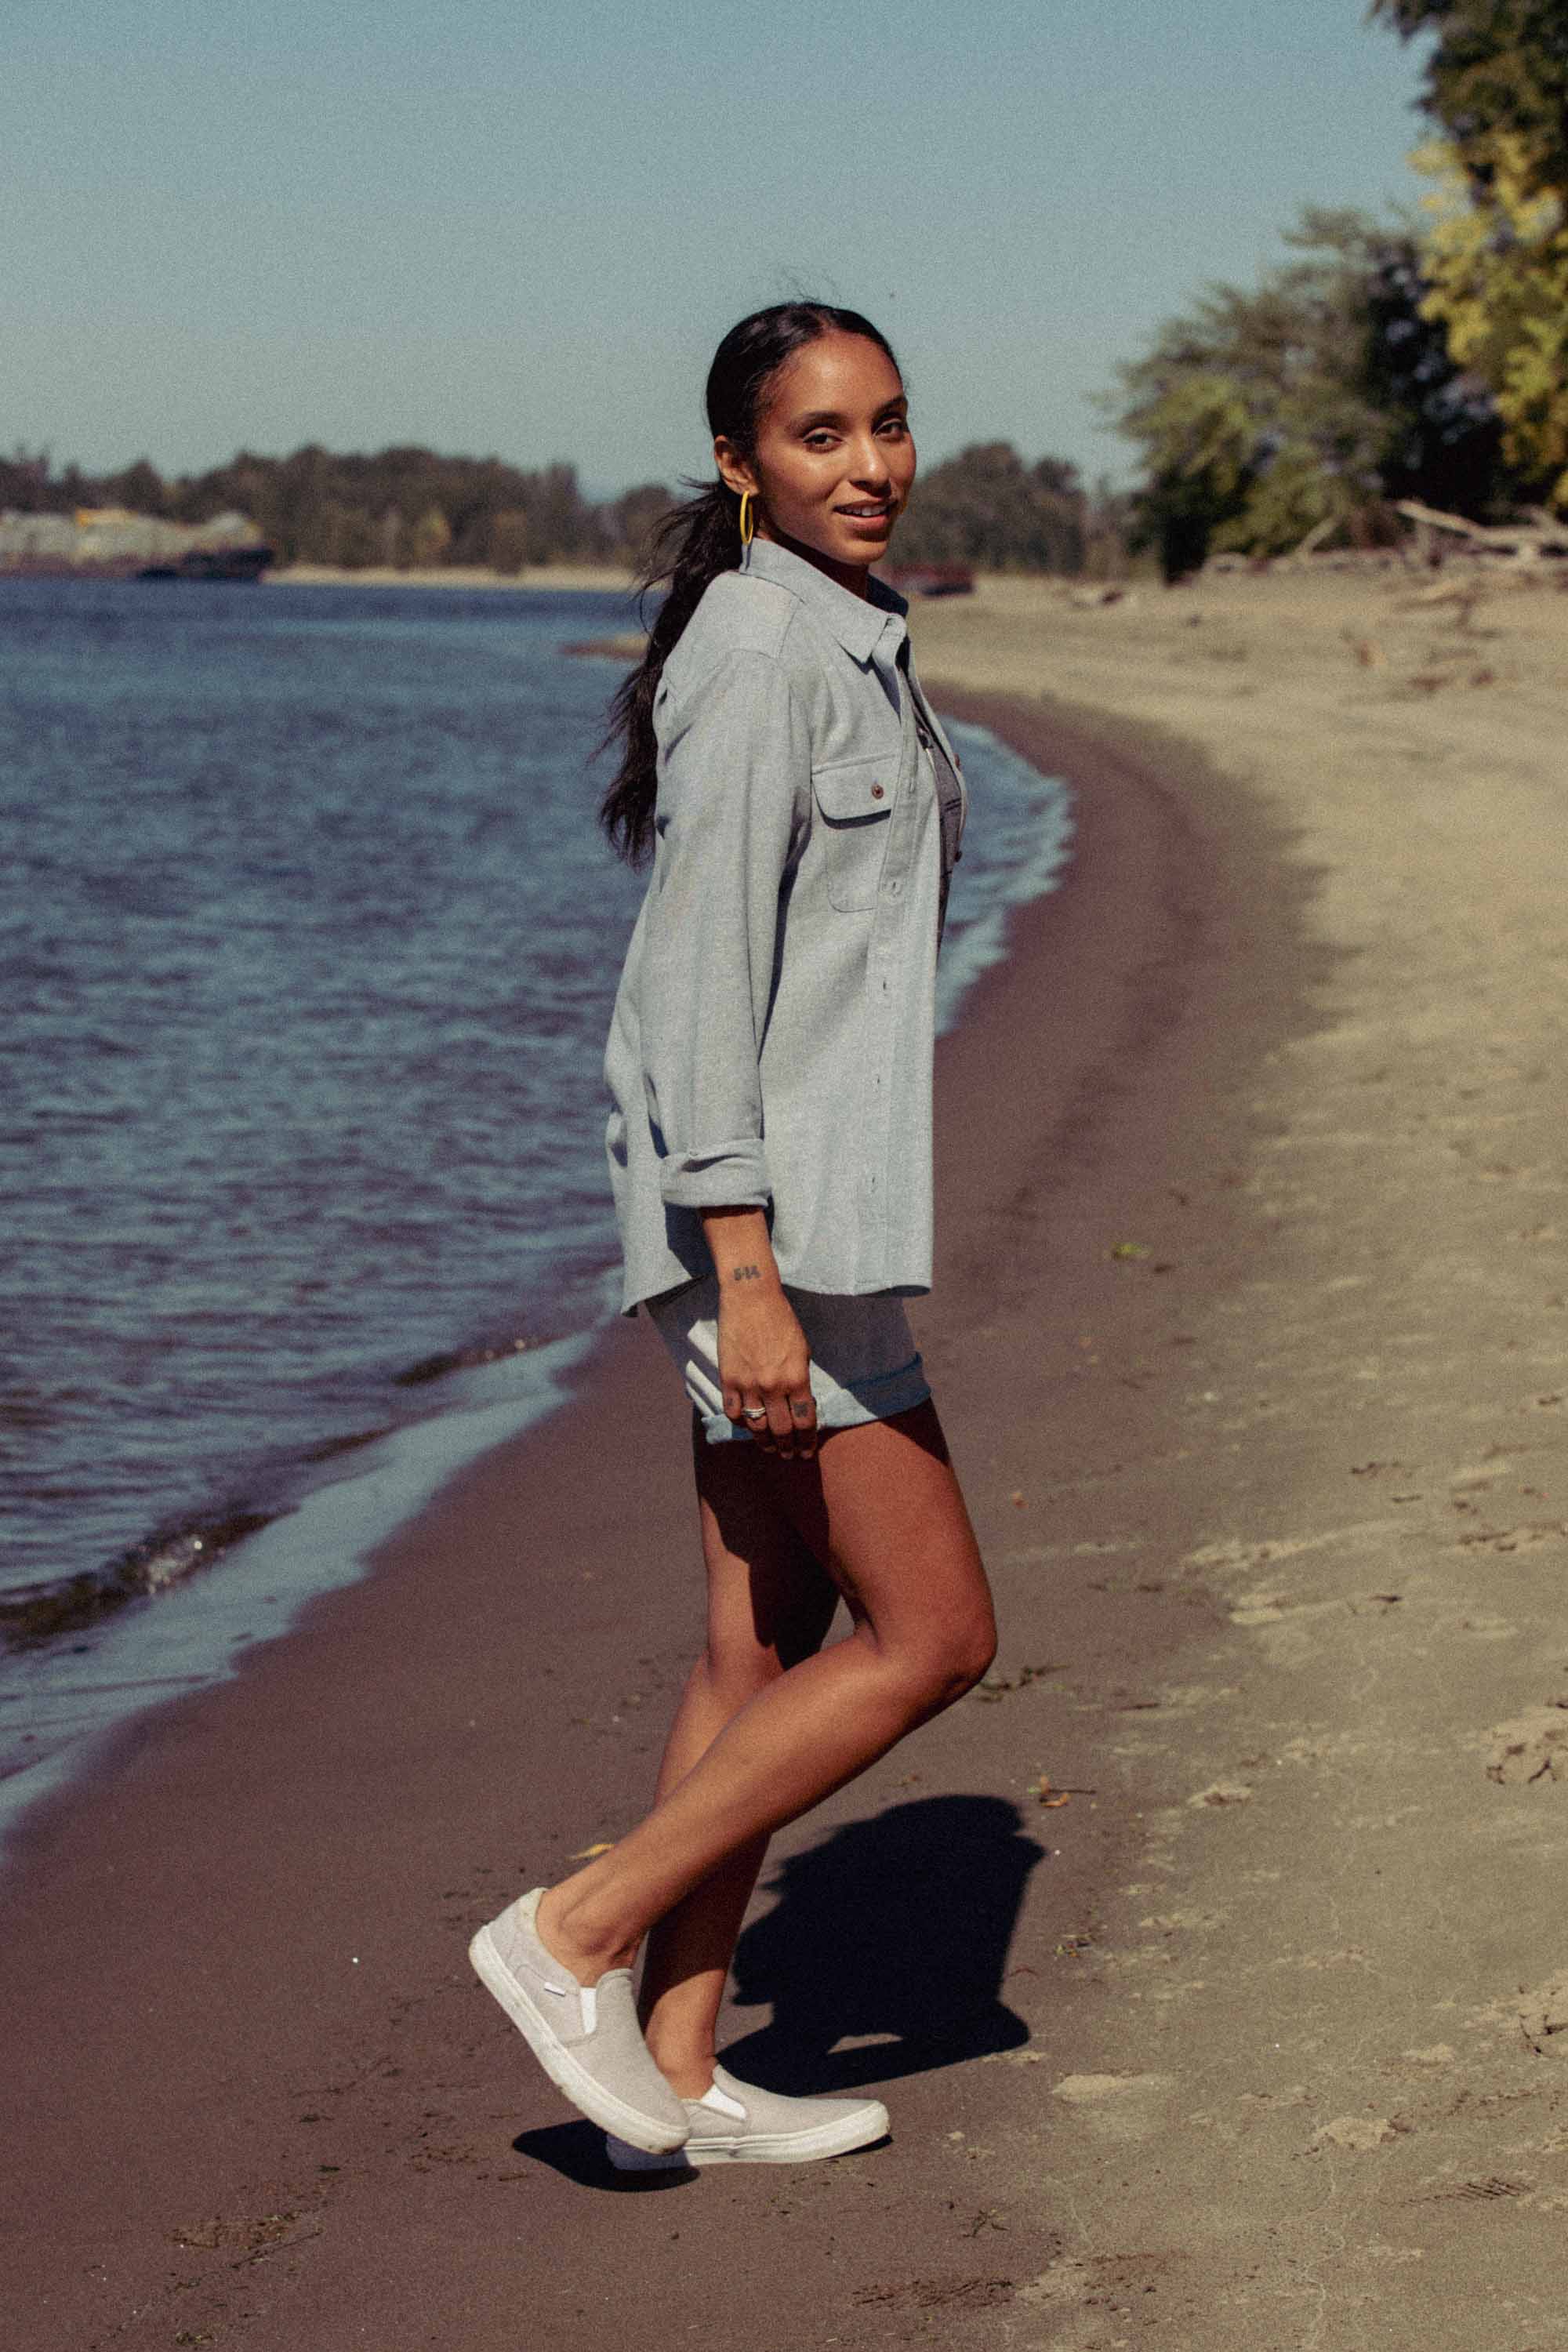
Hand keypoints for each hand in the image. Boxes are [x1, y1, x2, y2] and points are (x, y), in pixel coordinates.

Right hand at [717, 1286, 817, 1459]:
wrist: (751, 1299)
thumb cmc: (783, 1321)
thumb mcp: (803, 1351)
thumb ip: (801, 1380)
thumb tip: (801, 1406)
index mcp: (797, 1378)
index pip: (805, 1421)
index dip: (807, 1441)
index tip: (807, 1451)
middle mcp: (773, 1386)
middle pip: (782, 1430)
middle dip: (788, 1447)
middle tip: (790, 1455)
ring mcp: (748, 1384)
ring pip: (757, 1426)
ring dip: (765, 1442)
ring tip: (770, 1448)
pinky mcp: (728, 1379)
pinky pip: (734, 1412)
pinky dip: (742, 1423)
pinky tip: (748, 1426)